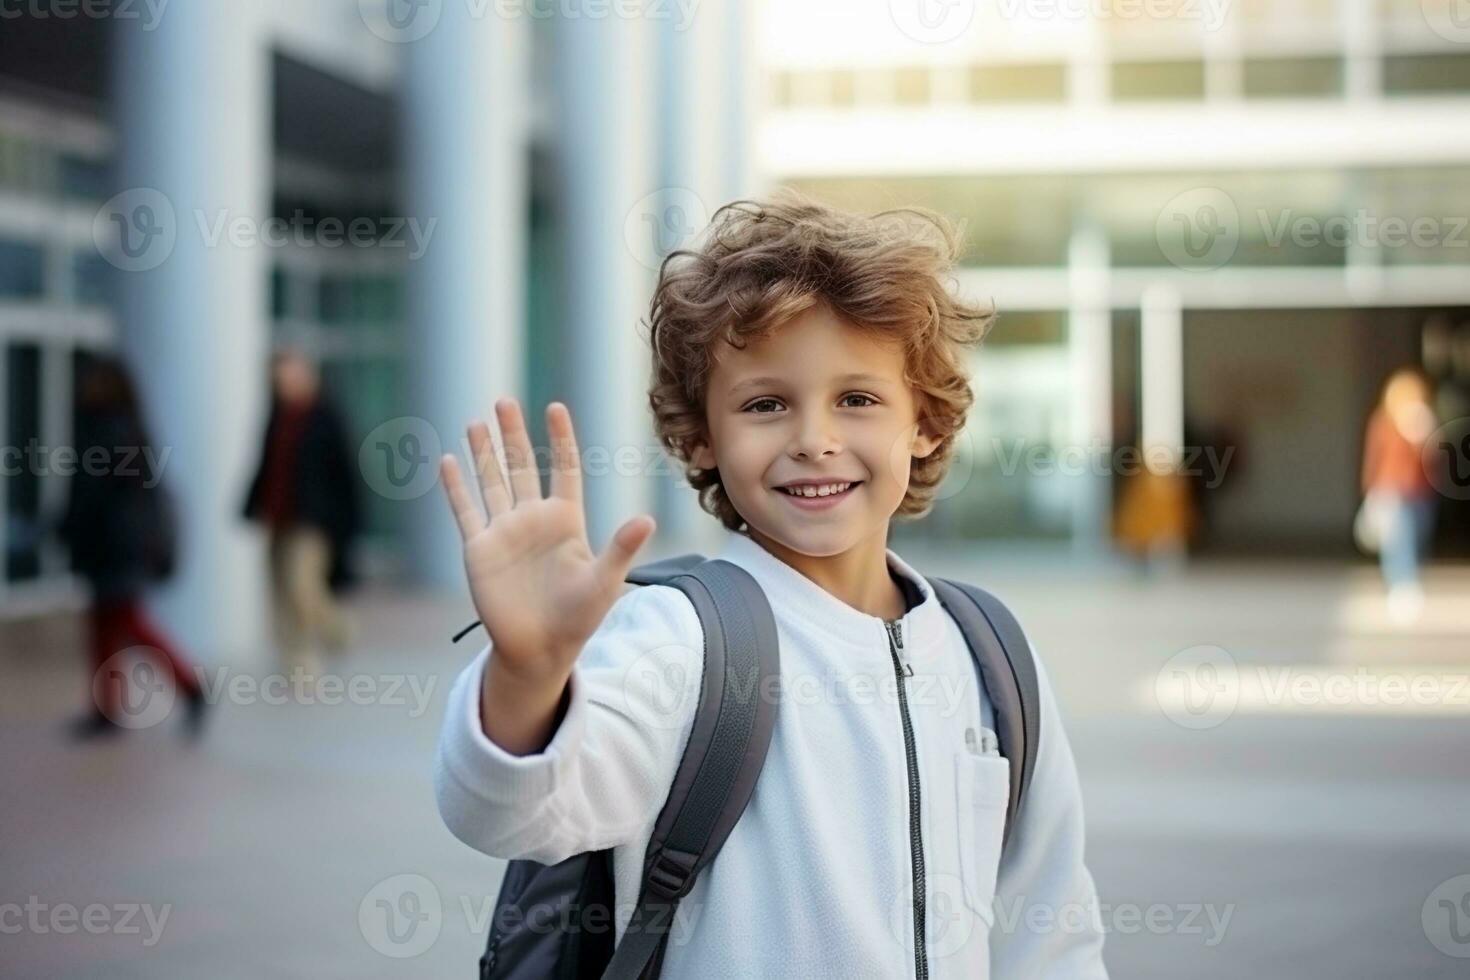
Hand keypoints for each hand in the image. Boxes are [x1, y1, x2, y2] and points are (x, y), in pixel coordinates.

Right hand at [440, 398, 656, 689]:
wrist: (540, 649)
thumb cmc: (578, 618)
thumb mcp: (604, 581)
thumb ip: (621, 548)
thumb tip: (647, 519)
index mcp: (566, 520)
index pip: (562, 468)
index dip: (559, 439)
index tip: (554, 407)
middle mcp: (533, 520)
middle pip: (521, 466)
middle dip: (512, 434)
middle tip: (503, 400)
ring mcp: (505, 532)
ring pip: (491, 482)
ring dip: (483, 453)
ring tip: (475, 421)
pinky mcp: (480, 550)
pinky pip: (466, 511)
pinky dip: (456, 487)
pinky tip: (449, 461)